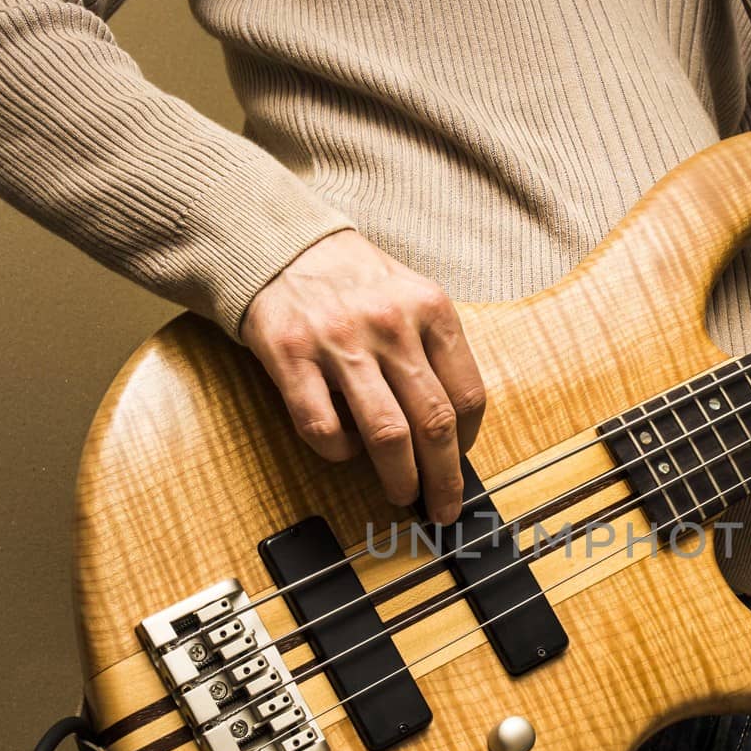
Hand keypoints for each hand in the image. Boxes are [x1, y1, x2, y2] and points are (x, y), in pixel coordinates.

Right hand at [240, 230, 484, 524]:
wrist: (280, 244)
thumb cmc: (353, 281)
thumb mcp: (410, 296)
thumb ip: (435, 350)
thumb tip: (455, 429)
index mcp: (430, 309)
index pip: (468, 394)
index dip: (469, 441)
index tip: (460, 461)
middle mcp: (391, 326)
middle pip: (434, 422)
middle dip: (444, 478)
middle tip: (442, 506)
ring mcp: (340, 343)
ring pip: (386, 434)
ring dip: (400, 478)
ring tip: (401, 494)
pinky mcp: (292, 358)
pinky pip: (323, 428)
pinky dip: (338, 451)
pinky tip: (344, 448)